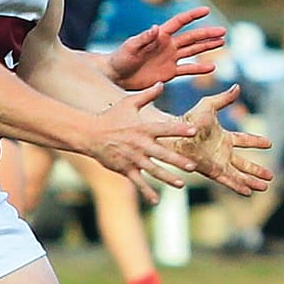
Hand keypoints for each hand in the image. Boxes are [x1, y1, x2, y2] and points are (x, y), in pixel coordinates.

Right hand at [84, 85, 199, 200]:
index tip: (194, 130)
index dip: (180, 129)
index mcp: (143, 128)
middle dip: (177, 161)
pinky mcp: (125, 169)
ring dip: (167, 178)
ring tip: (181, 184)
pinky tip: (156, 201)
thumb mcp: (128, 103)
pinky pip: (137, 182)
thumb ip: (147, 95)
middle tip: (193, 167)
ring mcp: (132, 158)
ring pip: (153, 170)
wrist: (89, 134)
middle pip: (162, 153)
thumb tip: (162, 83)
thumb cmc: (111, 116)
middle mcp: (140, 144)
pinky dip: (146, 192)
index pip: (165, 128)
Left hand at [106, 6, 224, 88]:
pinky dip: (199, 69)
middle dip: (207, 34)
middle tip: (223, 31)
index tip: (206, 10)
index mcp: (159, 36)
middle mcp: (167, 45)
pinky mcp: (169, 72)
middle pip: (191, 37)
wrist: (116, 75)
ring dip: (207, 47)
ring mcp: (169, 58)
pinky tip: (211, 67)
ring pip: (193, 51)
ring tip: (222, 42)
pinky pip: (187, 69)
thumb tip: (155, 28)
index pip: (179, 22)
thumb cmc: (120, 58)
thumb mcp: (130, 47)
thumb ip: (144, 38)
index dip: (192, 16)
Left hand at [167, 85, 274, 195]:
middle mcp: (222, 152)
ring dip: (252, 181)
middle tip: (271, 176)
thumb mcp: (209, 105)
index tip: (270, 144)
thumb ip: (224, 99)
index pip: (244, 140)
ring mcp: (218, 163)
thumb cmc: (189, 120)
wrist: (175, 135)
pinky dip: (239, 186)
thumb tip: (237, 86)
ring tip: (265, 187)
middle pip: (244, 163)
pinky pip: (229, 180)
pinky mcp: (212, 171)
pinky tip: (248, 192)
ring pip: (240, 175)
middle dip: (257, 170)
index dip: (256, 142)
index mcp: (224, 137)